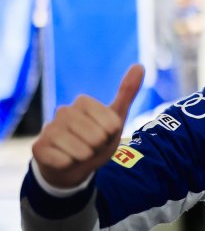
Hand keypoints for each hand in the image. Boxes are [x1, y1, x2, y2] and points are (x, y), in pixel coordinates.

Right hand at [31, 64, 144, 188]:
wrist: (73, 165)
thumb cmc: (96, 140)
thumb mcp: (115, 118)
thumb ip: (127, 93)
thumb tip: (140, 65)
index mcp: (83, 102)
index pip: (111, 123)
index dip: (111, 134)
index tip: (105, 134)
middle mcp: (63, 111)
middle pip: (96, 137)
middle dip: (99, 147)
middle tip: (91, 146)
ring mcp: (48, 129)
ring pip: (81, 150)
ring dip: (85, 157)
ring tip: (80, 153)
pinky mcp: (38, 147)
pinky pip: (64, 161)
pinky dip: (70, 165)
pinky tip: (65, 160)